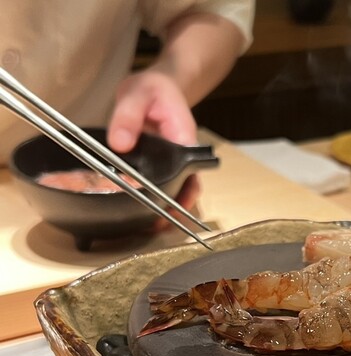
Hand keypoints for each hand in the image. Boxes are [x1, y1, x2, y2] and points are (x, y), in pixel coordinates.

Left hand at [107, 70, 201, 230]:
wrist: (156, 89)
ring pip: (179, 192)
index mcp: (183, 139)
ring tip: (150, 228)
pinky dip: (156, 202)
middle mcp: (184, 156)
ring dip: (167, 211)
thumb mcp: (136, 94)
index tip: (167, 209)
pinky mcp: (166, 169)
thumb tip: (120, 145)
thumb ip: (127, 117)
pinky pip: (166, 188)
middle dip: (175, 210)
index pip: (188, 170)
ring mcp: (177, 165)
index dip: (180, 192)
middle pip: (188, 188)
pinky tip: (141, 214)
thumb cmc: (151, 90)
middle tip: (157, 226)